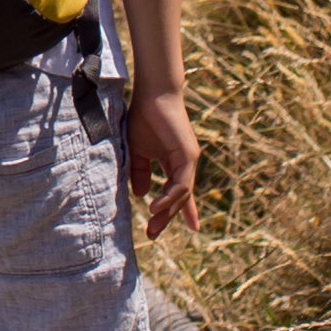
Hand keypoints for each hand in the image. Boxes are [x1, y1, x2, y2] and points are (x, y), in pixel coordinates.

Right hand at [126, 82, 200, 234]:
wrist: (153, 95)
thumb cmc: (145, 118)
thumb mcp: (138, 152)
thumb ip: (140, 173)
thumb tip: (142, 195)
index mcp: (175, 163)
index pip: (181, 192)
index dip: (185, 210)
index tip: (193, 228)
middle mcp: (185, 164)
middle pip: (180, 198)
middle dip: (166, 217)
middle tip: (152, 235)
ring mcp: (189, 160)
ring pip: (181, 193)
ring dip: (167, 211)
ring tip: (153, 225)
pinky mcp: (187, 155)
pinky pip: (180, 184)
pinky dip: (169, 197)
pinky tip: (155, 207)